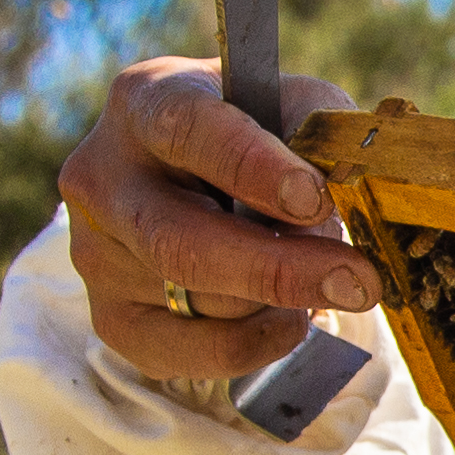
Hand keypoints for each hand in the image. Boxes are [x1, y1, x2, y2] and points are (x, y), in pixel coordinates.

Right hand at [56, 57, 370, 384]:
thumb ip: (319, 131)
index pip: (188, 130)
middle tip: (358, 281)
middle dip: (278, 269)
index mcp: (146, 100)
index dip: (252, 167)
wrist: (191, 177)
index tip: (313, 199)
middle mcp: (103, 176)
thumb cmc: (252, 131)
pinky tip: (286, 319)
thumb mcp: (290, 103)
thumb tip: (345, 192)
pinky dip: (251, 344)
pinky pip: (185, 353)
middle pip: (180, 241)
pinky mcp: (109, 316)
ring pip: (194, 300)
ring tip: (321, 279)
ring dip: (276, 302)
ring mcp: (95, 252)